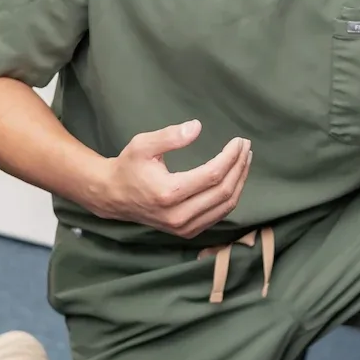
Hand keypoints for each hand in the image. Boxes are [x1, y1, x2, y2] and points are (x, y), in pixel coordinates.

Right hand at [97, 122, 250, 237]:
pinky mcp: (188, 231)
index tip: (239, 141)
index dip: (231, 157)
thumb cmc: (129, 167)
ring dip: (240, 181)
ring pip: (226, 206)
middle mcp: (178, 215)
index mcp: (168, 193)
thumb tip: (197, 127)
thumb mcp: (143, 145)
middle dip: (239, 167)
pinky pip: (219, 214)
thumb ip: (170, 136)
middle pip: (223, 191)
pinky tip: (235, 178)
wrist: (114, 196)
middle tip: (246, 147)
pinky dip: (231, 196)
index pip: (213, 175)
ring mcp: (184, 227)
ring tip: (245, 160)